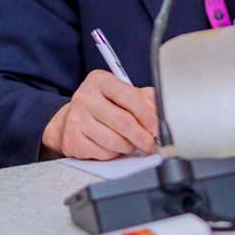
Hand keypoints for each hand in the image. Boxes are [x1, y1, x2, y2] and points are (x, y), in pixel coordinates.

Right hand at [41, 70, 158, 159]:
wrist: (73, 117)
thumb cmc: (104, 104)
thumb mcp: (123, 93)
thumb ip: (145, 98)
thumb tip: (162, 112)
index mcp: (100, 80)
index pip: (129, 97)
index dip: (147, 115)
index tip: (156, 127)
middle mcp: (85, 97)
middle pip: (123, 122)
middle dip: (142, 136)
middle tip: (151, 143)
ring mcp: (76, 118)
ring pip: (114, 141)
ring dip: (129, 146)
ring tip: (131, 143)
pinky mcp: (72, 139)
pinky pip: (103, 153)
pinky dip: (114, 154)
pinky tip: (113, 147)